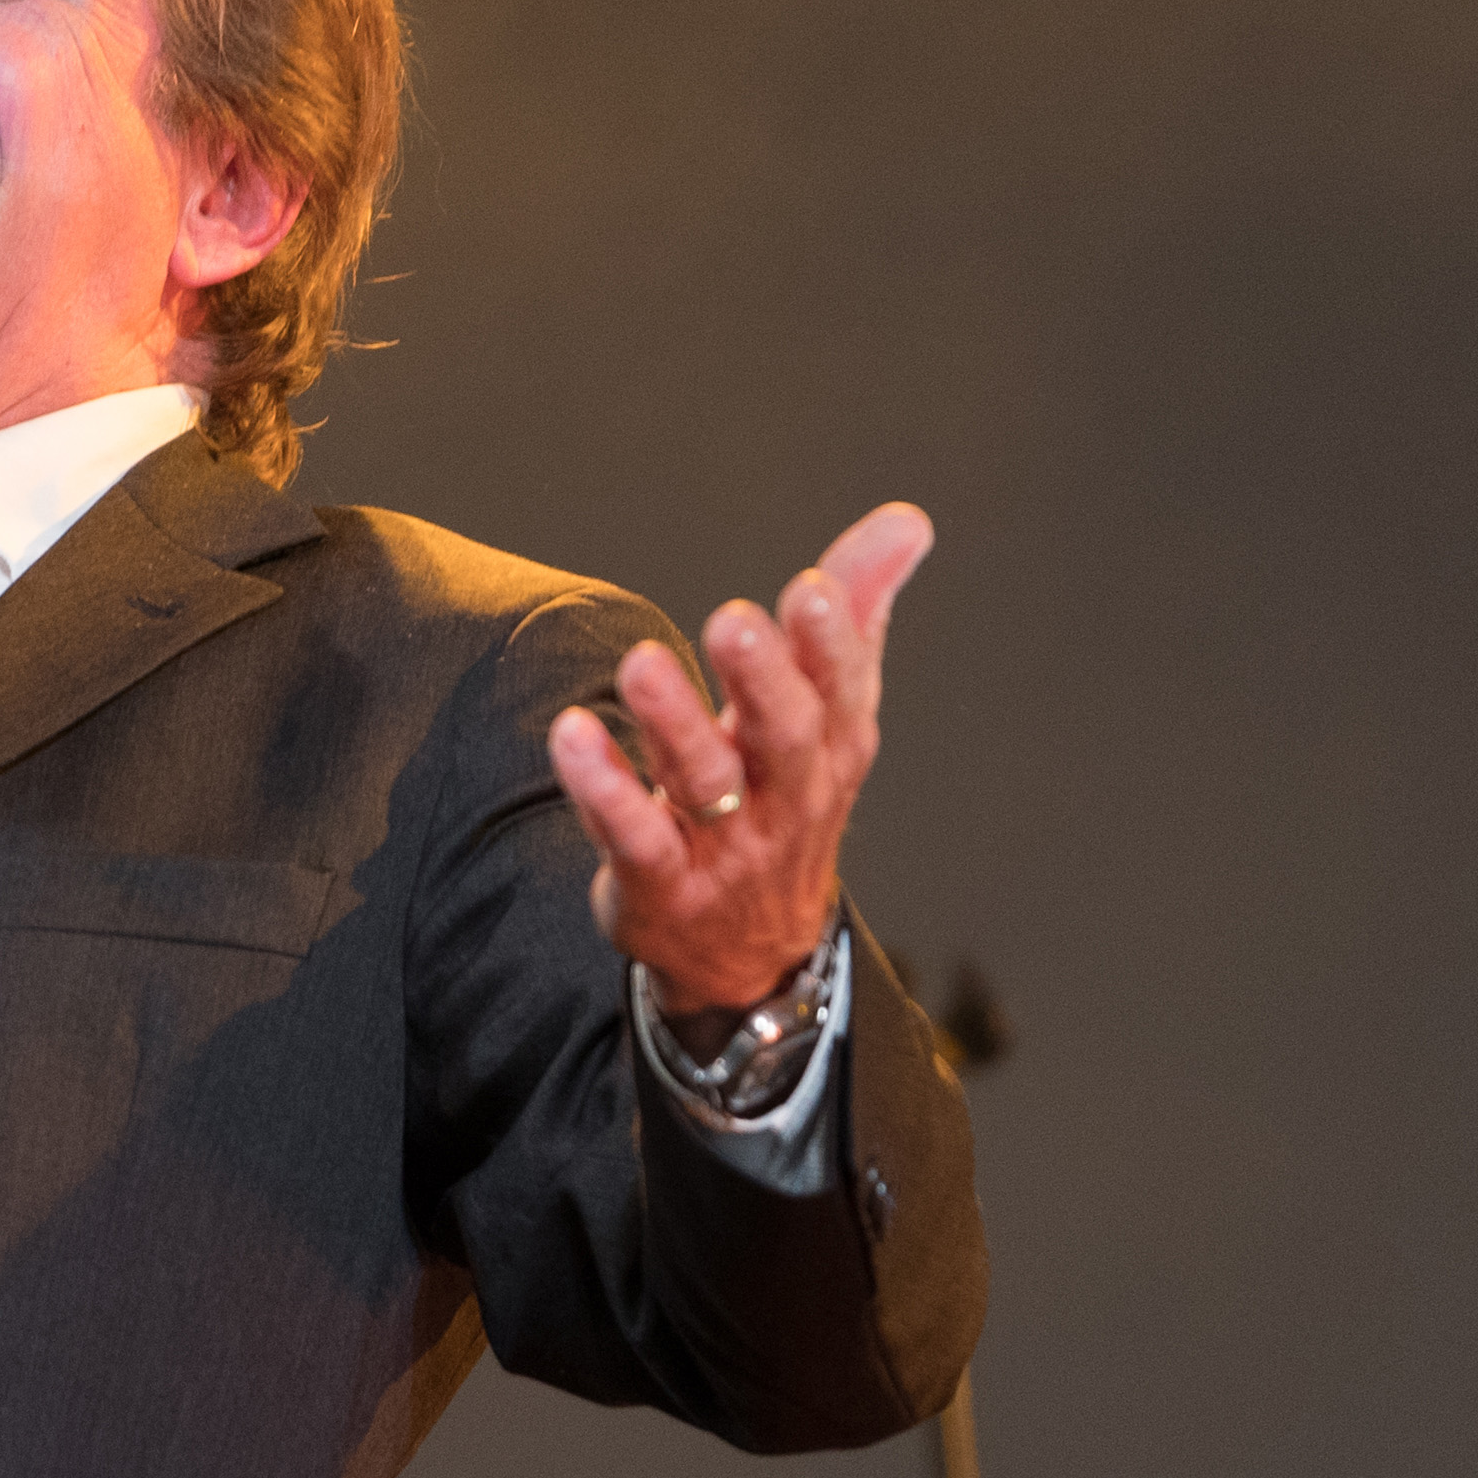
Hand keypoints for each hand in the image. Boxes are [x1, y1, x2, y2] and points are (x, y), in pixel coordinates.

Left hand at [544, 502, 933, 1024]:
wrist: (752, 956)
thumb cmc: (786, 800)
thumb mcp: (829, 717)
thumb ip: (856, 615)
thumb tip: (906, 521)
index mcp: (832, 749)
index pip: (842, 693)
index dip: (832, 644)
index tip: (813, 587)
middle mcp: (787, 799)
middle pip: (786, 737)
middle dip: (764, 678)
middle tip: (734, 618)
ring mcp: (725, 849)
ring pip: (703, 784)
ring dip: (674, 722)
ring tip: (641, 663)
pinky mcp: (660, 885)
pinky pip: (633, 837)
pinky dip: (603, 788)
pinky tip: (571, 733)